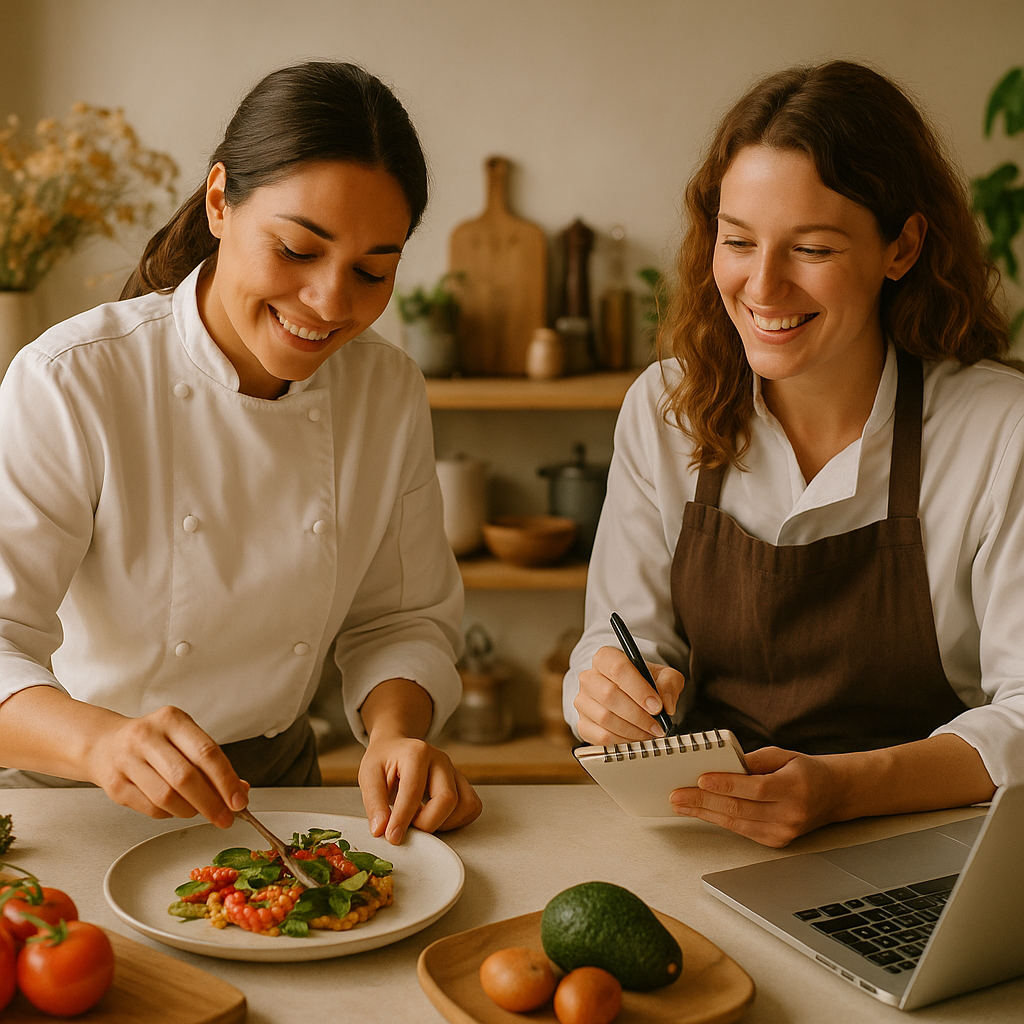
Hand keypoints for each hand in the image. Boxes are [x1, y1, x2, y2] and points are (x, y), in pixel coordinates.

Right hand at [86, 705, 248, 828]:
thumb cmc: (154, 742)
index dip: (226, 780)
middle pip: (186, 777)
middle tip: (225, 818)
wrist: (105, 744)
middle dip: (211, 803)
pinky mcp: (114, 784)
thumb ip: (212, 763)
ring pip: (167, 797)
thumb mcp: (184, 739)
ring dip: (190, 811)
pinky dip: (170, 814)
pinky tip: (176, 808)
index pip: (206, 752)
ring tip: (199, 811)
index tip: (239, 800)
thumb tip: (240, 789)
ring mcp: (127, 760)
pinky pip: (150, 808)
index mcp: (172, 720)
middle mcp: (147, 736)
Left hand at [358, 735, 481, 844]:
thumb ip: (374, 803)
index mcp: (417, 753)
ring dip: (443, 823)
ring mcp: (455, 771)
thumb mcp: (368, 776)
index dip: (403, 819)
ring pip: (465, 805)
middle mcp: (441, 760)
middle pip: (447, 799)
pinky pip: (471, 807)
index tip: (392, 837)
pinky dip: (456, 820)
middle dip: (427, 823)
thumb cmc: (383, 761)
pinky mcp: (462, 783)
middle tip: (407, 827)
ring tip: (420, 819)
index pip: (414, 791)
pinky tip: (435, 818)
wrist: (397, 747)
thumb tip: (381, 830)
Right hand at [574, 645, 684, 744]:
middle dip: (639, 715)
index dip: (639, 689)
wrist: (630, 696)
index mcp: (606, 658)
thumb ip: (669, 684)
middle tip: (658, 726)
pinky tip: (637, 738)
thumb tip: (667, 705)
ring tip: (650, 733)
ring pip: (605, 718)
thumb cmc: (645, 683)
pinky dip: (623, 741)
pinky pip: (601, 737)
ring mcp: (583, 702)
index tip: (657, 706)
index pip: (618, 668)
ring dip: (633, 730)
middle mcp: (589, 678)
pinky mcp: (582, 724)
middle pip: (609, 695)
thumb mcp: (663, 676)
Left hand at [669, 746, 839, 846]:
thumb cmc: (804, 771)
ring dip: (704, 813)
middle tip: (678, 794)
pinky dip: (718, 820)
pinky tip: (701, 812)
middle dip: (704, 801)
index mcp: (795, 787)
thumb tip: (720, 763)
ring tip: (681, 805)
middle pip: (740, 809)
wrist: (832, 795)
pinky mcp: (776, 841)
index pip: (756, 788)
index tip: (701, 779)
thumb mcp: (783, 755)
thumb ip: (753, 760)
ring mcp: (784, 832)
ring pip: (736, 823)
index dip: (727, 785)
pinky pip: (741, 830)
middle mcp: (790, 814)